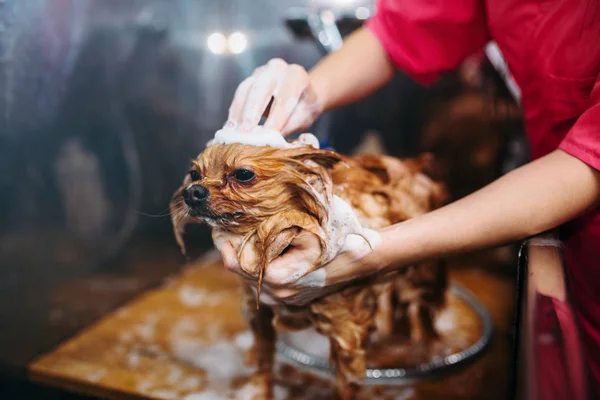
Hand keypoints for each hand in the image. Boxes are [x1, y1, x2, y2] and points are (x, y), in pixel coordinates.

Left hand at [219, 230, 383, 305]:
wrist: (365, 256)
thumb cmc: (339, 236)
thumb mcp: (309, 222)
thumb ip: (279, 220)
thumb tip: (249, 210)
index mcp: (281, 278)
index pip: (241, 267)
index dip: (227, 249)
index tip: (220, 232)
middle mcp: (282, 295)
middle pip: (245, 276)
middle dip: (235, 254)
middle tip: (225, 234)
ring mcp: (289, 300)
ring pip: (255, 283)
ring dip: (248, 264)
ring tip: (241, 243)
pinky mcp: (295, 299)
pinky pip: (267, 287)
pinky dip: (261, 272)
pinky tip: (262, 255)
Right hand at [226, 58, 322, 135]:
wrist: (301, 93)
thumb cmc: (303, 107)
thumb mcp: (304, 117)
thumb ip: (288, 126)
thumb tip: (272, 140)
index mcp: (297, 76)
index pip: (285, 99)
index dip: (276, 119)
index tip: (268, 136)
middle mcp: (278, 69)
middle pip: (261, 89)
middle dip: (252, 113)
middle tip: (246, 133)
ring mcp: (262, 71)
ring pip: (246, 90)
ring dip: (238, 112)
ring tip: (233, 131)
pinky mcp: (250, 79)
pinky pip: (240, 94)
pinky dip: (235, 111)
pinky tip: (231, 127)